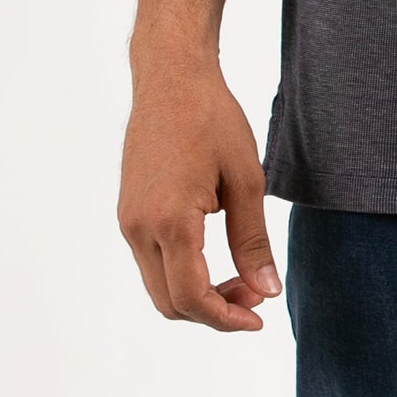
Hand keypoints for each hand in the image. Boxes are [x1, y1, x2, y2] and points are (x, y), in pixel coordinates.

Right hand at [117, 57, 282, 330]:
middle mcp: (139, 227)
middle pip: (170, 303)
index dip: (226, 319)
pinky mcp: (129, 213)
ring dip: (198, 295)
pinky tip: (216, 258)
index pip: (191, 296)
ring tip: (242, 276)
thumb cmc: (212, 118)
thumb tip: (268, 291)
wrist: (170, 78)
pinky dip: (183, 275)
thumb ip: (253, 241)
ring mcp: (129, 221)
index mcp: (170, 220)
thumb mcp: (246, 180)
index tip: (259, 318)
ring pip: (159, 287)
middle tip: (256, 295)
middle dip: (214, 312)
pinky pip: (152, 263)